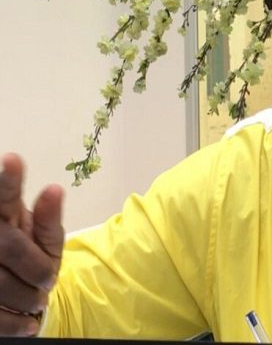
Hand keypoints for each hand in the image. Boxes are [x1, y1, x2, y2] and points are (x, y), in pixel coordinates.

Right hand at [0, 153, 63, 335]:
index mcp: (3, 215)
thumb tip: (55, 189)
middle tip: (49, 281)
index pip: (3, 195)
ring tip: (38, 301)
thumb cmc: (32, 261)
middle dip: (34, 267)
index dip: (8, 180)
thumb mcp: (47, 241)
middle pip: (6, 244)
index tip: (14, 159)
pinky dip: (12, 322)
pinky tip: (26, 323)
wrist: (20, 302)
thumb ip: (49, 220)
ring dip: (25, 296)